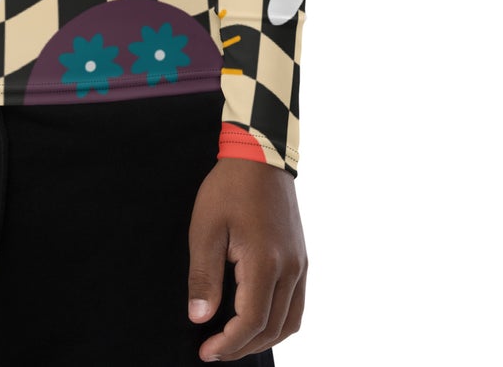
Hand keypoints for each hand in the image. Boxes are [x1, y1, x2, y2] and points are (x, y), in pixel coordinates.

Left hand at [187, 157, 306, 361]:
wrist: (260, 156)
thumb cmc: (228, 189)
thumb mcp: (205, 228)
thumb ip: (204, 276)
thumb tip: (200, 318)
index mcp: (265, 262)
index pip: (251, 322)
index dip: (228, 344)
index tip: (206, 352)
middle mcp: (290, 269)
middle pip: (272, 328)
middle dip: (242, 346)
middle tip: (214, 350)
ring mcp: (300, 265)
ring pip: (289, 322)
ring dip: (263, 339)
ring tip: (234, 341)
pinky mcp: (301, 259)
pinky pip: (297, 305)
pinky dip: (279, 322)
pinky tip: (257, 321)